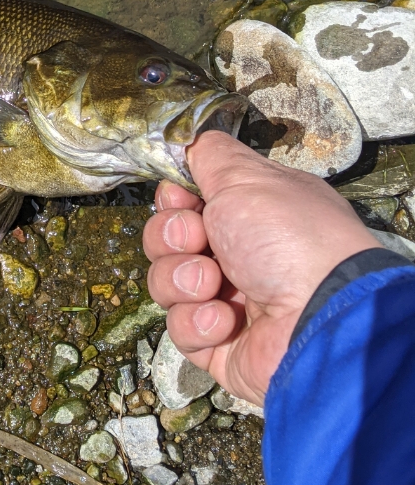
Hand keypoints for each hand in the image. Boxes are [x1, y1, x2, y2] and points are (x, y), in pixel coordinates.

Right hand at [143, 131, 379, 404]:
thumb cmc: (288, 238)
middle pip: (168, 240)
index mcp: (251, 213)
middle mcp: (240, 254)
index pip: (187, 202)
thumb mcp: (247, 177)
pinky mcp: (217, 345)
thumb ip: (209, 155)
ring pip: (167, 284)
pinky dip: (198, 322)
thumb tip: (187, 139)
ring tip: (214, 285)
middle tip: (198, 240)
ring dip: (184, 280)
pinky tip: (225, 319)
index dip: (173, 200)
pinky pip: (182, 329)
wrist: (317, 319)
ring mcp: (228, 301)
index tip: (180, 199)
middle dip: (172, 237)